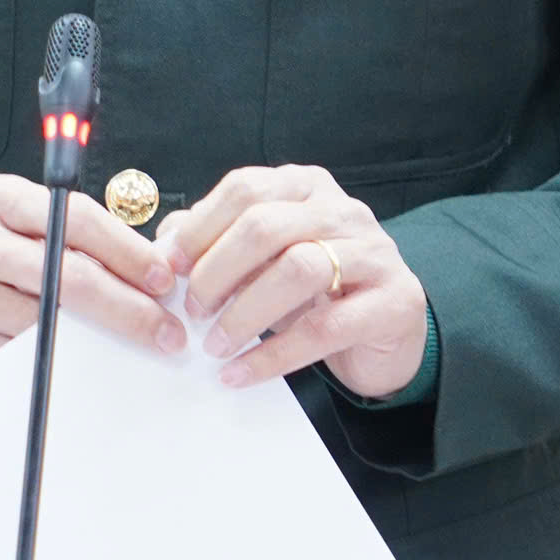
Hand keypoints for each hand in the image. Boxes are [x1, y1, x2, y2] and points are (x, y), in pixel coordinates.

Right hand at [0, 174, 180, 395]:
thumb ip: (72, 234)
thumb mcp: (14, 226)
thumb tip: (153, 264)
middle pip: (65, 275)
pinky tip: (74, 362)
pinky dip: (56, 363)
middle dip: (127, 307)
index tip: (163, 279)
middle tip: (164, 330)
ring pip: (46, 322)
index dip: (127, 251)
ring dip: (97, 341)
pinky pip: (21, 359)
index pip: (74, 218)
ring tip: (128, 348)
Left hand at [155, 165, 429, 399]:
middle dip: (217, 271)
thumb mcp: (266, 262)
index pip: (245, 189)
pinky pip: (324, 328)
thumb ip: (219, 244)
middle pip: (267, 225)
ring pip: (298, 269)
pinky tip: (240, 372)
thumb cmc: (316, 293)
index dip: (201, 228)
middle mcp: (343, 210)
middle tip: (192, 310)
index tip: (170, 268)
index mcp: (307, 187)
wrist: (388, 337)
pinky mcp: (393, 302)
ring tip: (214, 344)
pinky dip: (273, 355)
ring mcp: (374, 253)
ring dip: (244, 311)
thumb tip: (166, 245)